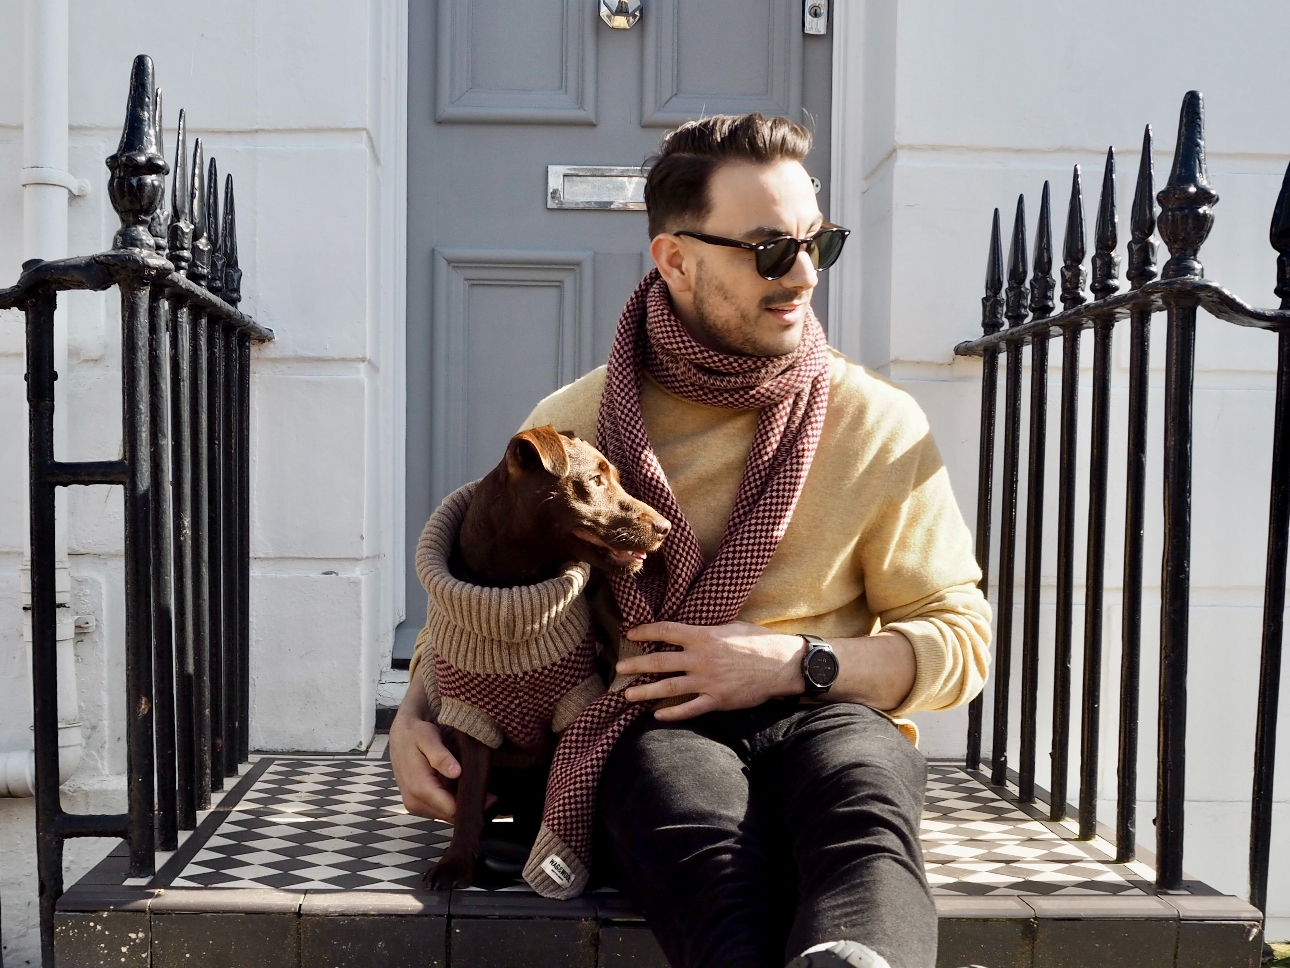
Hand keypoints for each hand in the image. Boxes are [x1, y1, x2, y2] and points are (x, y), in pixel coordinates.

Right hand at [389, 675, 495, 821]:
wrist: (400, 735)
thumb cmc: (415, 734)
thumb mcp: (428, 738)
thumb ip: (440, 756)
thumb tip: (455, 772)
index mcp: (419, 787)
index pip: (449, 808)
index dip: (471, 804)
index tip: (490, 797)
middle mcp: (414, 802)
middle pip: (448, 815)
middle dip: (468, 806)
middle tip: (489, 795)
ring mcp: (414, 805)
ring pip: (444, 815)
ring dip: (460, 806)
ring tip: (477, 791)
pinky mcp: (417, 804)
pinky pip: (438, 810)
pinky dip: (451, 803)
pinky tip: (462, 791)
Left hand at [616, 620, 805, 721]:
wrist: (783, 665)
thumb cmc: (759, 642)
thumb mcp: (732, 626)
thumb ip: (708, 629)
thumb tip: (692, 629)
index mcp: (704, 636)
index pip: (667, 630)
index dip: (646, 630)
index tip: (631, 633)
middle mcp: (701, 659)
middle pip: (660, 661)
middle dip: (637, 665)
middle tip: (619, 668)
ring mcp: (708, 681)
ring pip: (669, 688)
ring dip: (646, 692)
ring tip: (628, 695)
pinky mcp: (718, 700)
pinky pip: (690, 709)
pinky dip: (672, 714)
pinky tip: (657, 716)